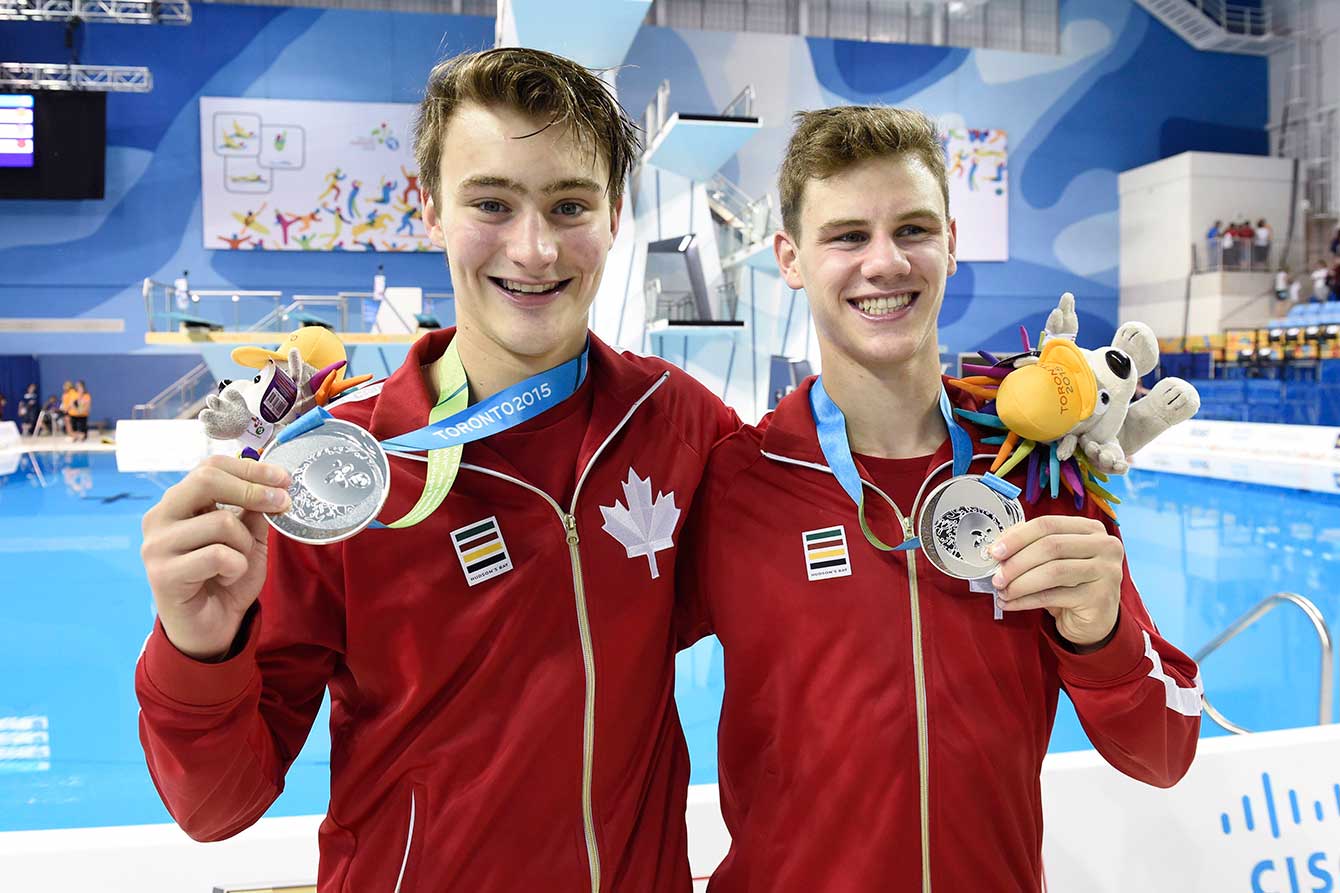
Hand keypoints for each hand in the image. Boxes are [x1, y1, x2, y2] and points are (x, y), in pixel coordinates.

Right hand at [140, 455, 290, 660]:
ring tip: (238, 562)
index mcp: (178, 502)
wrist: (211, 626)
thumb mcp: (249, 537)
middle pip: (206, 480)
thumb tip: (274, 482)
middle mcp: (160, 517)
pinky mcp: (162, 574)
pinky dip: (236, 568)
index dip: (250, 468)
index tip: (283, 478)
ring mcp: (157, 545)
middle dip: (253, 491)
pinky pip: (218, 556)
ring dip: (245, 544)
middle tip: (280, 504)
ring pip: (221, 523)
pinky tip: (227, 579)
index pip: (210, 466)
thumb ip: (254, 509)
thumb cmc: (226, 577)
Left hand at [988, 515, 1123, 647]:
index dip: (1017, 537)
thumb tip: (998, 546)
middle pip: (1050, 546)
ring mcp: (1106, 571)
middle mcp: (1105, 546)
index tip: (994, 551)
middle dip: (1017, 562)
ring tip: (1002, 591)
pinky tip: (1010, 603)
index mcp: (1091, 529)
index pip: (1048, 524)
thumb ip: (1031, 546)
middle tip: (996, 576)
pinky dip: (1025, 600)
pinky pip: (1053, 596)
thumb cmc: (1071, 585)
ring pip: (1052, 572)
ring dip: (1020, 583)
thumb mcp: (1053, 560)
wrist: (1094, 620)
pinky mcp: (1099, 597)